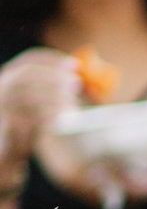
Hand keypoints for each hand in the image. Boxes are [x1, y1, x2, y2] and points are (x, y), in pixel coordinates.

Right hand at [0, 48, 81, 164]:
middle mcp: (2, 85)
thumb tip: (76, 79)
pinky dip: (47, 116)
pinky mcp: (6, 122)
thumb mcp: (40, 103)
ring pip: (27, 94)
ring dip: (53, 96)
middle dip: (54, 76)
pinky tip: (61, 120)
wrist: (8, 149)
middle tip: (76, 82)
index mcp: (10, 75)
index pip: (30, 59)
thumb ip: (53, 89)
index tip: (75, 65)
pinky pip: (28, 116)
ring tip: (72, 103)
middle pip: (28, 73)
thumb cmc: (27, 123)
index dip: (53, 59)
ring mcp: (1, 103)